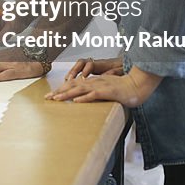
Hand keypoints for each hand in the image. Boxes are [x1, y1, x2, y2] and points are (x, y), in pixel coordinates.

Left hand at [45, 66, 161, 107]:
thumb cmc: (123, 89)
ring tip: (56, 99)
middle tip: (47, 98)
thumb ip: (95, 93)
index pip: (74, 85)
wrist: (137, 85)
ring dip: (67, 94)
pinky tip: (76, 101)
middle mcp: (94, 82)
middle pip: (73, 86)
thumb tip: (85, 99)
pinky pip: (94, 94)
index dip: (61, 90)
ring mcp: (100, 86)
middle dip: (59, 92)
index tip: (51, 96)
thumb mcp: (106, 90)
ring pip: (80, 89)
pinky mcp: (108, 91)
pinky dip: (84, 97)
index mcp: (92, 82)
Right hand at [63, 57, 123, 80]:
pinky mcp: (90, 70)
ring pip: (78, 66)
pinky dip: (73, 76)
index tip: (83, 78)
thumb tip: (107, 74)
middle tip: (69, 80)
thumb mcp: (121, 70)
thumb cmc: (123, 68)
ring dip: (71, 73)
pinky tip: (69, 83)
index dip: (86, 71)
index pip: (91, 64)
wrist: (125, 64)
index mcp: (102, 63)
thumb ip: (115, 72)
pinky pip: (79, 71)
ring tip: (65, 82)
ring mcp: (92, 66)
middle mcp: (95, 63)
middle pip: (81, 63)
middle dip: (73, 71)